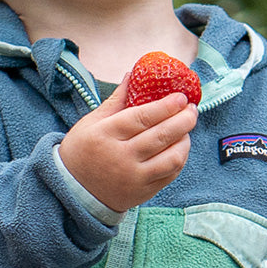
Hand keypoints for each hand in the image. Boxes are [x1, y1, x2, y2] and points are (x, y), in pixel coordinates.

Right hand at [57, 77, 196, 211]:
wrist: (74, 192)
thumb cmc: (82, 151)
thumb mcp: (91, 123)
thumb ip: (116, 101)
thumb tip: (133, 75)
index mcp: (105, 135)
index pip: (141, 118)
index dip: (165, 106)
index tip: (181, 97)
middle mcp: (121, 157)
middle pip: (160, 136)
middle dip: (183, 120)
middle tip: (192, 109)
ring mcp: (134, 177)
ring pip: (171, 158)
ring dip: (184, 140)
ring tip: (186, 128)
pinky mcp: (143, 192)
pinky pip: (171, 174)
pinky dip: (180, 158)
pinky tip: (180, 146)